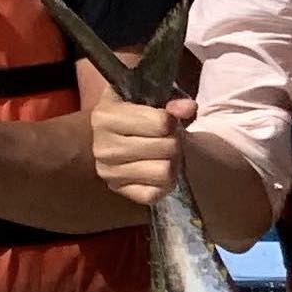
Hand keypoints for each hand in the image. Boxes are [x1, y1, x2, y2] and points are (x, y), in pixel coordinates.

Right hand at [90, 91, 192, 207]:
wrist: (113, 133)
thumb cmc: (134, 111)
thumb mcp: (149, 97)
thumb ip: (172, 100)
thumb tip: (189, 108)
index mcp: (105, 116)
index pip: (162, 123)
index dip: (172, 121)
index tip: (165, 120)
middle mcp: (102, 146)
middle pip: (167, 148)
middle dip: (174, 141)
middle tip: (167, 139)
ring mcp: (108, 172)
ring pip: (165, 172)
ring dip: (172, 163)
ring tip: (163, 154)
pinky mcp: (118, 190)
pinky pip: (155, 194)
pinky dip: (162, 184)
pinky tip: (155, 170)